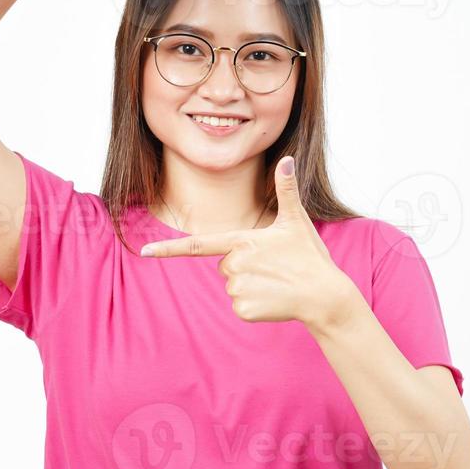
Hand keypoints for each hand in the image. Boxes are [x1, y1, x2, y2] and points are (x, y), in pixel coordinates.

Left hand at [139, 156, 358, 328]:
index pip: (197, 244)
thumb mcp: (296, 221)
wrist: (325, 296)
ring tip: (276, 283)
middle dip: (245, 266)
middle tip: (273, 267)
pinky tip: (274, 300)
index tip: (144, 251)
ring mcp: (238, 288)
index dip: (168, 248)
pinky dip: (255, 305)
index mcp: (242, 241)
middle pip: (225, 265)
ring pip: (232, 285)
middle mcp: (235, 264)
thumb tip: (288, 159)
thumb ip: (286, 190)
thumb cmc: (310, 256)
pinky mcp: (243, 310)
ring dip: (251, 285)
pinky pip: (239, 306)